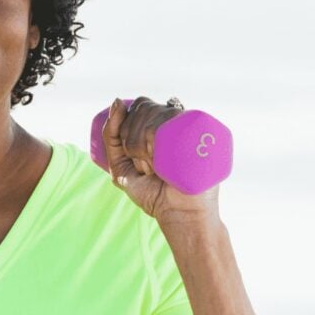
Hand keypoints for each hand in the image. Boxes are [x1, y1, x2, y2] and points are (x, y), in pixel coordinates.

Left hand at [102, 97, 220, 227]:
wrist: (179, 214)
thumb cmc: (153, 192)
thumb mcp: (120, 164)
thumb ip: (111, 135)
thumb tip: (118, 101)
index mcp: (162, 123)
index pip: (139, 105)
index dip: (127, 128)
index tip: (132, 156)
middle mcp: (178, 120)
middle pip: (143, 108)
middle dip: (134, 141)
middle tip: (147, 166)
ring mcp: (191, 126)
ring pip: (153, 118)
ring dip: (145, 149)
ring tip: (158, 169)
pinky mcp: (203, 133)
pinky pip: (168, 126)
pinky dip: (156, 146)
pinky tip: (162, 163)